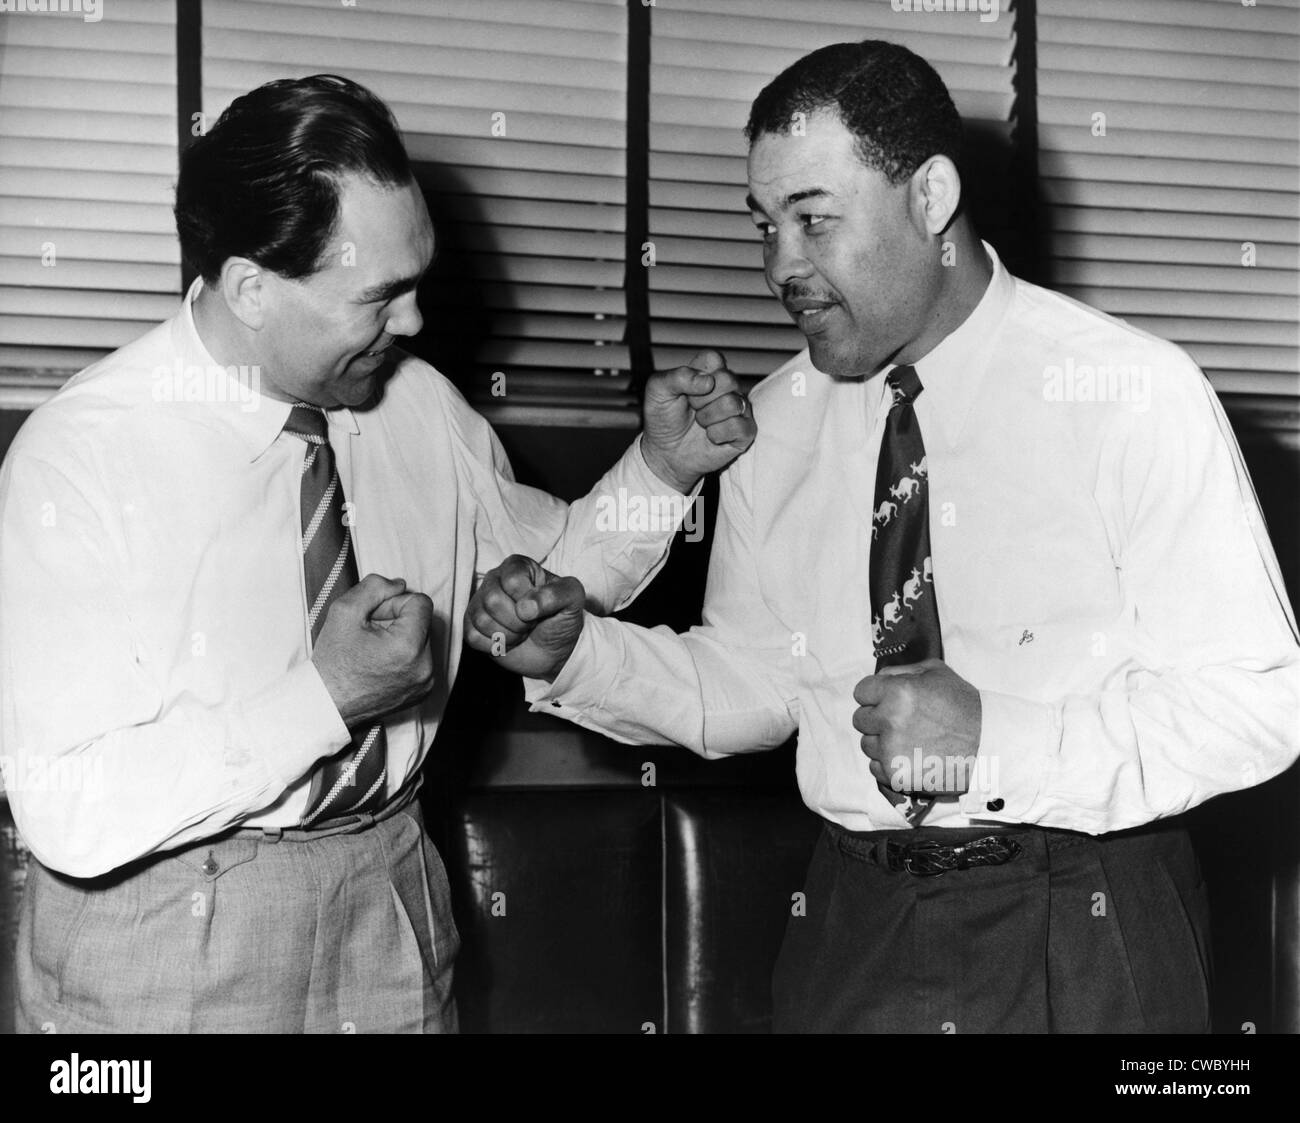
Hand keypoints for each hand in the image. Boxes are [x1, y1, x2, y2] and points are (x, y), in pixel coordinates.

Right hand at [311, 574, 435, 728]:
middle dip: (398, 620)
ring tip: (374, 650)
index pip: (421, 602)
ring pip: (423, 639)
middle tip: (370, 633)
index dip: (394, 602)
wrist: (326, 705)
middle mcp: (424, 667)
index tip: (374, 617)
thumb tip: (400, 584)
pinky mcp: (422, 691)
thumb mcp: (344, 611)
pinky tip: (381, 663)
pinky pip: (422, 660)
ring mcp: (426, 682)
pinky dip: (405, 655)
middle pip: (423, 621)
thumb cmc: (332, 661)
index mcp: (408, 646)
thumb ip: (374, 587)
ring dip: (402, 637)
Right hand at [464, 555, 585, 680]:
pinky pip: (472, 636)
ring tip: (520, 632)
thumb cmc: (561, 619)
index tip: (539, 609)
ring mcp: (480, 602)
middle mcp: (495, 579)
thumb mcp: (573, 600)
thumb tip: (526, 607)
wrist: (554, 651)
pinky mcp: (472, 624)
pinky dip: (494, 646)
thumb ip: (558, 594)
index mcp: (518, 566)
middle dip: (518, 621)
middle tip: (530, 624)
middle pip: (493, 600)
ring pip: (482, 619)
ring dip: (508, 635)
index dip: (528, 601)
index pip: (513, 581)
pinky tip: (506, 640)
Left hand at [641, 349, 755, 493]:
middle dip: (701, 399)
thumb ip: (677, 376)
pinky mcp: (746, 431)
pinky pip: (739, 426)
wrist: (665, 452)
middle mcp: (728, 387)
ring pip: (733, 403)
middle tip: (693, 409)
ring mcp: (740, 409)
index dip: (695, 377)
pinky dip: (717, 435)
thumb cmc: (663, 419)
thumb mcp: (658, 391)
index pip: (714, 358)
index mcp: (709, 371)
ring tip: (701, 423)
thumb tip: (707, 381)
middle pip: (727, 379)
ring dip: (707, 418)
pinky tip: (711, 436)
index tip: (684, 390)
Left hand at [852, 659, 981, 798]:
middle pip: (860, 720)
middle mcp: (890, 720)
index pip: (861, 692)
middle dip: (877, 719)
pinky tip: (909, 757)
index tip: (887, 701)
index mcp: (897, 691)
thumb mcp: (937, 672)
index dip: (874, 695)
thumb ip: (901, 671)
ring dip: (882, 742)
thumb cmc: (964, 705)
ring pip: (867, 745)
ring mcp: (892, 751)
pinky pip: (874, 768)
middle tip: (902, 722)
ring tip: (910, 740)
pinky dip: (887, 764)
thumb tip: (877, 679)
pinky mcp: (897, 776)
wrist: (990, 744)